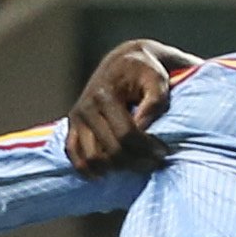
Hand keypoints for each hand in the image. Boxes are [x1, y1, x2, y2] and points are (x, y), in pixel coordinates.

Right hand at [64, 39, 192, 174]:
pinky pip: (73, 154)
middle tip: (154, 163)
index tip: (163, 153)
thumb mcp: (157, 80)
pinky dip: (86, 169)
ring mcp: (77, 117)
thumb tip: (143, 128)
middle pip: (110, 150)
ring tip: (135, 166)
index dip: (146, 149)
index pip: (126, 134)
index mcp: (105, 95)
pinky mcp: (72, 125)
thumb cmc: (145, 72)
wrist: (124, 61)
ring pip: (92, 158)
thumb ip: (155, 102)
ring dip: (114, 169)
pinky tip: (104, 175)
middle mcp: (86, 107)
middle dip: (135, 162)